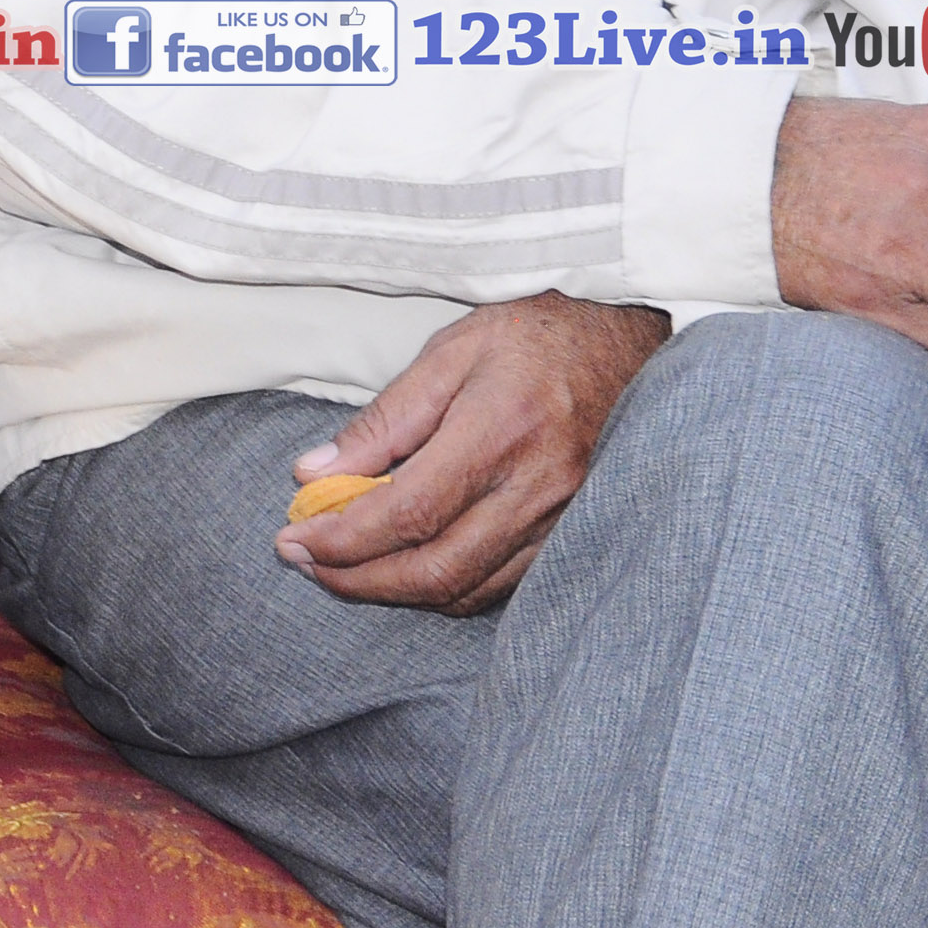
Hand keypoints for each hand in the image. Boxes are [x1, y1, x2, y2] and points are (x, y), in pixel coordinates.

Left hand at [273, 293, 670, 611]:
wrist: (633, 341)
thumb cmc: (538, 336)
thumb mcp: (451, 350)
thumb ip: (384, 418)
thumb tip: (315, 474)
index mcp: (499, 429)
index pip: (408, 511)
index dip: (343, 538)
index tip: (293, 540)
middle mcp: (538, 487)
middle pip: (437, 568)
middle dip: (358, 579)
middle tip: (305, 563)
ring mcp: (565, 520)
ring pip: (469, 588)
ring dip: (398, 591)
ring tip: (345, 568)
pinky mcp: (576, 535)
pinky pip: (504, 587)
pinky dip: (448, 589)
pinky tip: (410, 567)